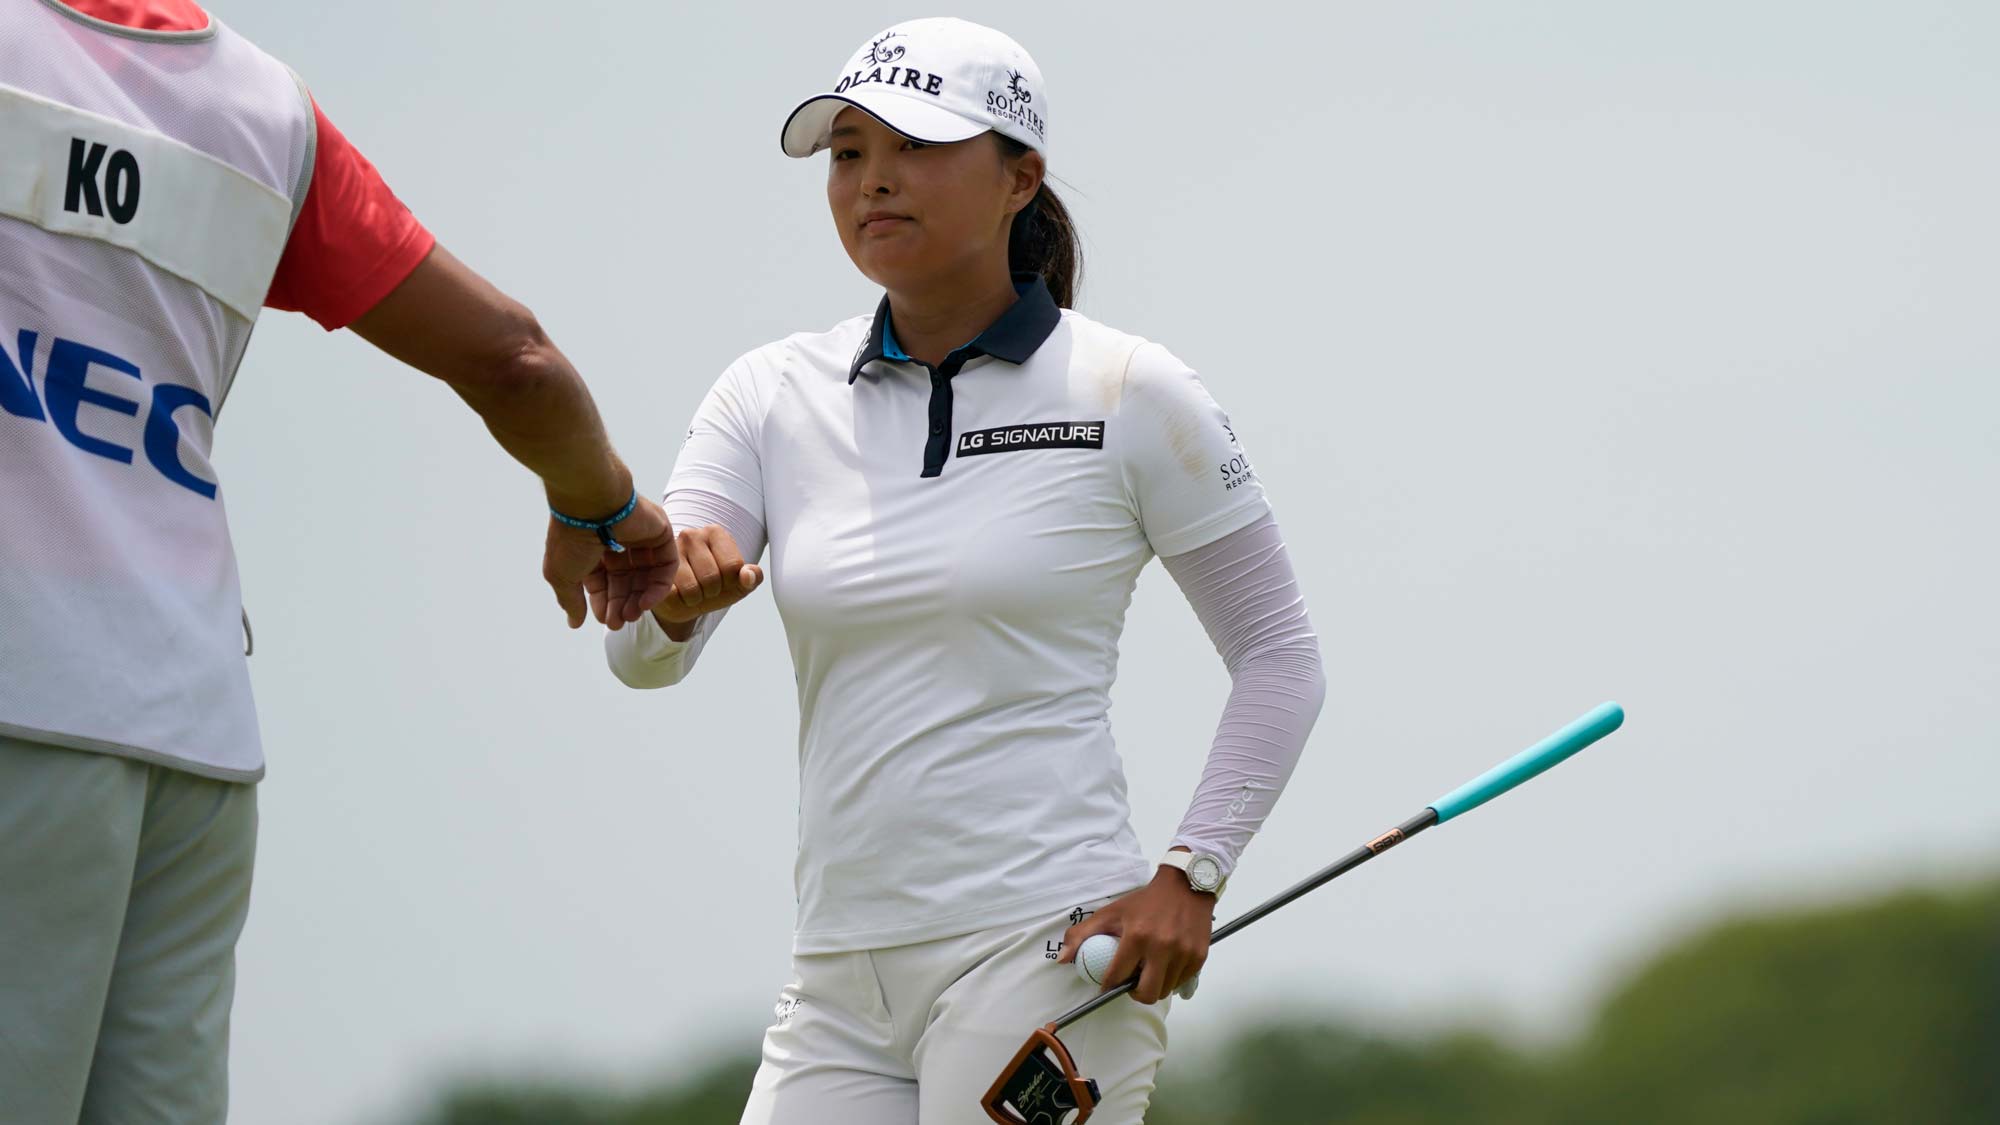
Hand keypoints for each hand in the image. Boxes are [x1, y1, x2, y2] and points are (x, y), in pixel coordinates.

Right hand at [544, 495, 677, 630]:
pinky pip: (665, 565)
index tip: (605, 621)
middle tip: (620, 623)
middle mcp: (617, 542)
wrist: (591, 502)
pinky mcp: (661, 533)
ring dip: (640, 599)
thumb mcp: (563, 575)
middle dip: (622, 604)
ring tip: (632, 616)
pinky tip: (646, 602)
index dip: (604, 603)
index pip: (603, 582)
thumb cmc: (571, 537)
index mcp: (593, 548)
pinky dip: (658, 586)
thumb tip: (575, 623)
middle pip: (626, 582)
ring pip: (646, 576)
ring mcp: (641, 537)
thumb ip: (570, 600)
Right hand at [651, 523, 762, 635]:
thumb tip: (748, 575)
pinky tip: (676, 594)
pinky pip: (674, 596)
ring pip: (692, 589)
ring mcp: (669, 551)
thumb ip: (751, 578)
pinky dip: (678, 603)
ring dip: (695, 600)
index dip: (731, 583)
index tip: (723, 580)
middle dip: (712, 593)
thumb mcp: (737, 584)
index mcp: (715, 533)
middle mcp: (691, 535)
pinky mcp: (653, 570)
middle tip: (704, 589)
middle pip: (713, 578)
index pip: (733, 566)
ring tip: (690, 592)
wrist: (681, 601)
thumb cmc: (712, 587)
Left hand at [1057, 863, 1213, 1003]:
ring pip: (1165, 991)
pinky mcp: (1199, 957)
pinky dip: (1171, 979)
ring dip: (1154, 986)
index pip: (1118, 976)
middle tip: (1132, 983)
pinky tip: (1165, 964)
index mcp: (1137, 936)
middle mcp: (1162, 947)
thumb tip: (1062, 959)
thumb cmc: (1145, 901)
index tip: (1108, 983)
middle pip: (1146, 994)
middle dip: (1135, 994)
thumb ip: (1082, 935)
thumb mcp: (1111, 912)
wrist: (1186, 885)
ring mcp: (1183, 954)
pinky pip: (1180, 982)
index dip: (1109, 985)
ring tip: (1149, 970)